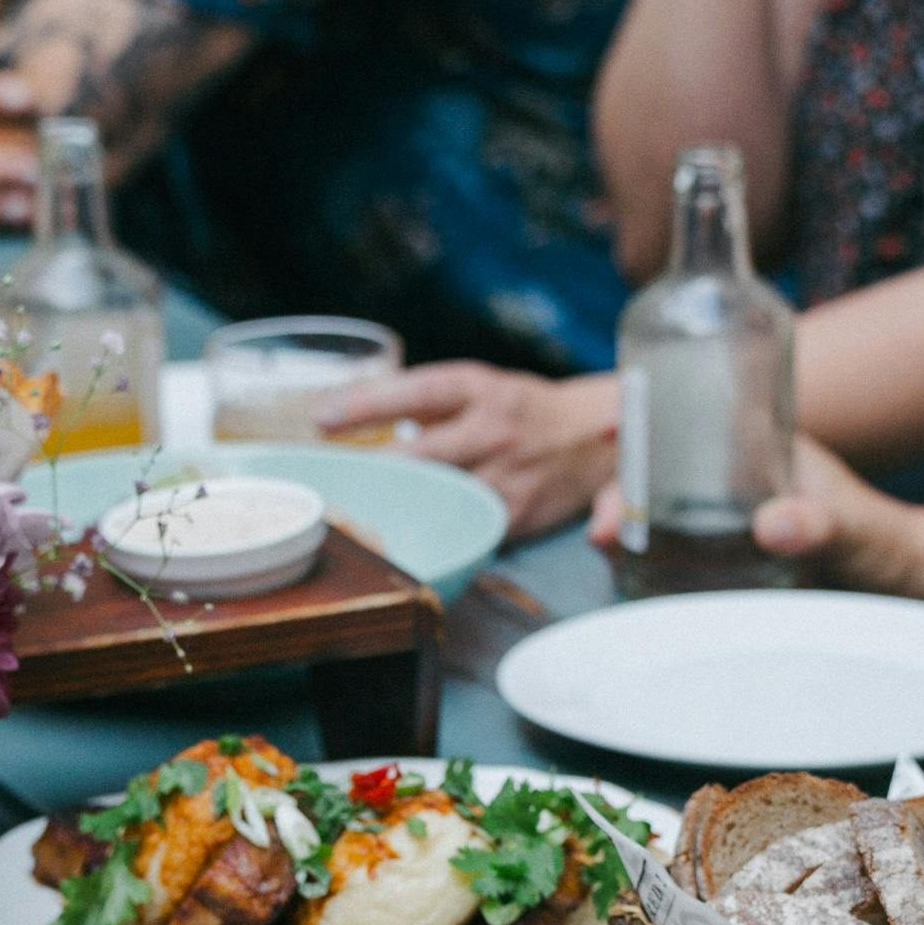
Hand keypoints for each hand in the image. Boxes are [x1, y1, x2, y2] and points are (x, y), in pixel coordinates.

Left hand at [325, 365, 618, 541]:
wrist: (603, 436)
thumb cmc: (525, 410)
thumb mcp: (483, 388)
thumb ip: (430, 405)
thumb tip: (354, 416)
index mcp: (482, 389)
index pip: (417, 393)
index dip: (365, 405)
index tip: (320, 419)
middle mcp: (495, 430)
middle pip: (422, 455)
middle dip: (375, 471)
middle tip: (331, 480)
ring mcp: (509, 476)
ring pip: (440, 498)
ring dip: (400, 506)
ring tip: (355, 513)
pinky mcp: (518, 516)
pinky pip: (466, 529)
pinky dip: (435, 532)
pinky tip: (405, 536)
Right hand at [597, 437, 923, 601]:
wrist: (909, 589)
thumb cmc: (886, 545)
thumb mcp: (855, 530)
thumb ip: (821, 525)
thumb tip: (773, 524)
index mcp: (761, 450)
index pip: (690, 425)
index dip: (642, 434)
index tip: (613, 447)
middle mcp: (737, 483)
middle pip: (661, 477)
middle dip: (618, 496)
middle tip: (602, 530)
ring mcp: (730, 525)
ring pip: (662, 519)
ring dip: (627, 531)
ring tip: (608, 551)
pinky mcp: (731, 566)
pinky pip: (678, 559)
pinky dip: (650, 566)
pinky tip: (629, 581)